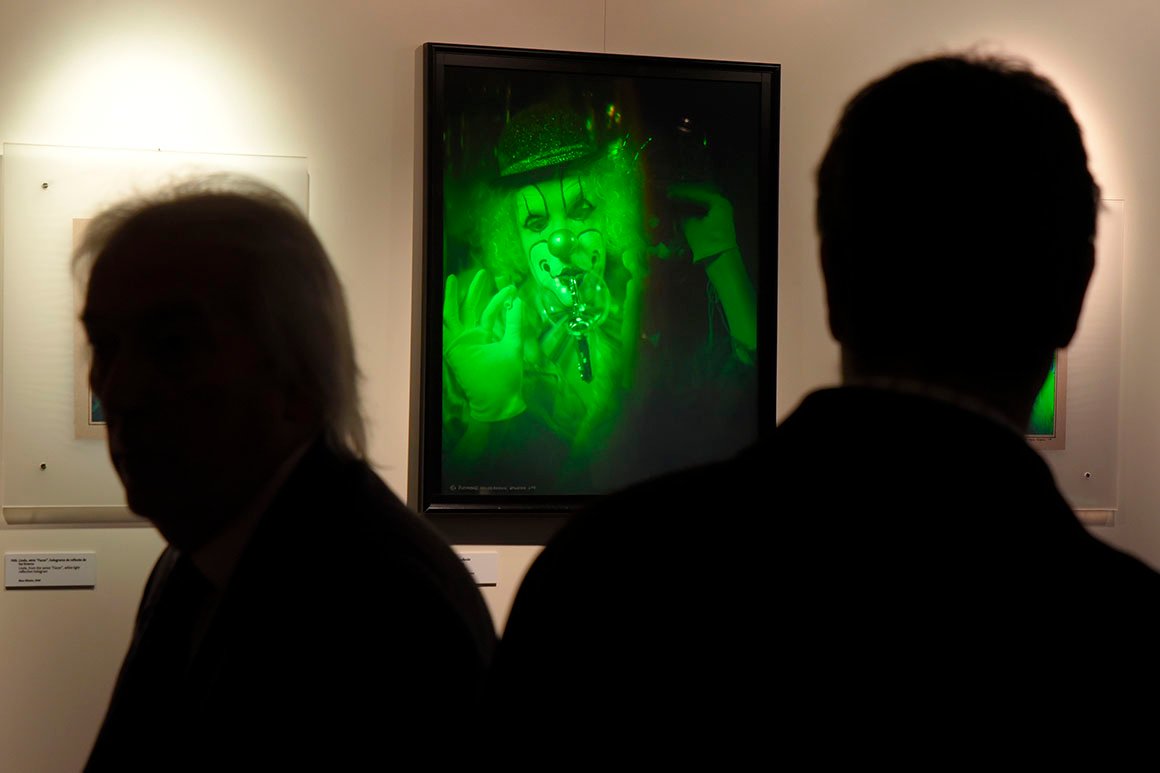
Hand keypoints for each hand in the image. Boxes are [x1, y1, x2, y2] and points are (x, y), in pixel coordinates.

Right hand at [443, 270, 525, 421]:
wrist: (498, 399)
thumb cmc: (507, 377)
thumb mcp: (514, 346)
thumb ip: (515, 324)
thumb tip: (519, 301)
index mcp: (487, 337)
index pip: (491, 312)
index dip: (500, 299)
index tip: (512, 287)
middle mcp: (473, 337)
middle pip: (472, 308)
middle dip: (477, 290)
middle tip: (483, 272)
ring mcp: (462, 341)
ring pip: (456, 313)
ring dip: (455, 296)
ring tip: (453, 278)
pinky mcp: (454, 347)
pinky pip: (447, 325)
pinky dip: (446, 308)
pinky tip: (445, 294)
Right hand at [668, 182, 737, 262]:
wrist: (720, 261)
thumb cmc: (706, 241)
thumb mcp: (690, 226)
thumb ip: (682, 216)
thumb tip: (675, 213)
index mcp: (718, 202)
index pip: (697, 193)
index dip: (681, 193)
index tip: (668, 192)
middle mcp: (722, 205)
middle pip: (701, 196)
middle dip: (686, 195)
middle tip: (671, 192)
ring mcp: (722, 214)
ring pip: (702, 204)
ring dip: (689, 203)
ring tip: (675, 200)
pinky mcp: (719, 224)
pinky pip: (704, 212)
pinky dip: (693, 211)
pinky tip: (683, 212)